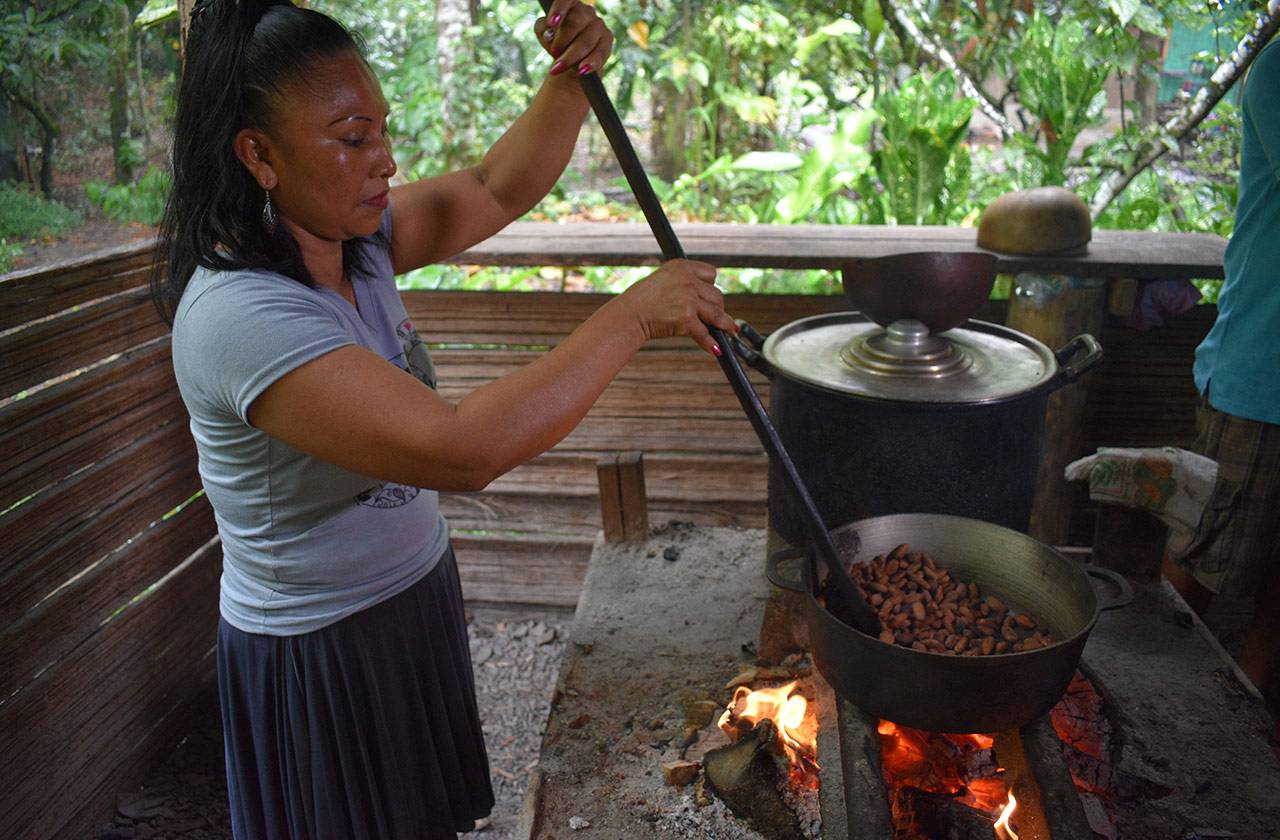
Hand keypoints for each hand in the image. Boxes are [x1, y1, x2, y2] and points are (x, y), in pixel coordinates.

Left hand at [535, 0, 613, 77]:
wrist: (573, 63)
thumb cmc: (557, 43)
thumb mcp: (544, 34)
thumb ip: (543, 29)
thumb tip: (549, 33)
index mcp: (571, 5)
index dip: (560, 9)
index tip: (552, 23)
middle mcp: (587, 12)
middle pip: (575, 23)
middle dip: (562, 41)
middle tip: (553, 53)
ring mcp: (599, 25)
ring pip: (586, 41)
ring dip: (571, 57)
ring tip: (558, 68)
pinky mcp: (607, 40)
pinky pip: (600, 53)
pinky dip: (590, 63)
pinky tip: (581, 71)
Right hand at [615, 259, 736, 356]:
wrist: (629, 315)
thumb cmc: (642, 301)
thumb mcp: (663, 281)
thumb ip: (683, 284)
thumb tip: (704, 300)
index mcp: (681, 267)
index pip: (710, 273)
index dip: (711, 287)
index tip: (711, 297)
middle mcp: (687, 280)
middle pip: (716, 294)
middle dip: (716, 307)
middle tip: (715, 318)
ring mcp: (689, 299)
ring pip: (716, 313)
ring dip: (724, 324)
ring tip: (730, 330)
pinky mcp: (687, 318)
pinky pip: (704, 333)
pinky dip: (710, 342)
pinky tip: (716, 349)